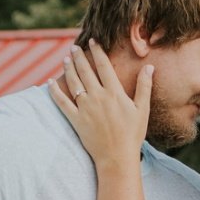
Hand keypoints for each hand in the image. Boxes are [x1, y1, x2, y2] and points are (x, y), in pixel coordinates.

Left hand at [48, 43, 149, 173]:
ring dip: (68, 69)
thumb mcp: (143, 110)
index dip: (97, 52)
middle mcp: (98, 97)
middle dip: (79, 57)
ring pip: (73, 83)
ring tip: (65, 59)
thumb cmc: (132, 135)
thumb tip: (149, 67)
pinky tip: (50, 83)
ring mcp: (85, 108)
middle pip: (85, 71)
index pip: (104, 66)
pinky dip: (54, 91)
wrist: (117, 157)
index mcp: (114, 93)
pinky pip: (62, 102)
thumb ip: (144, 87)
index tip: (92, 41)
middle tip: (74, 48)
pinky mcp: (76, 119)